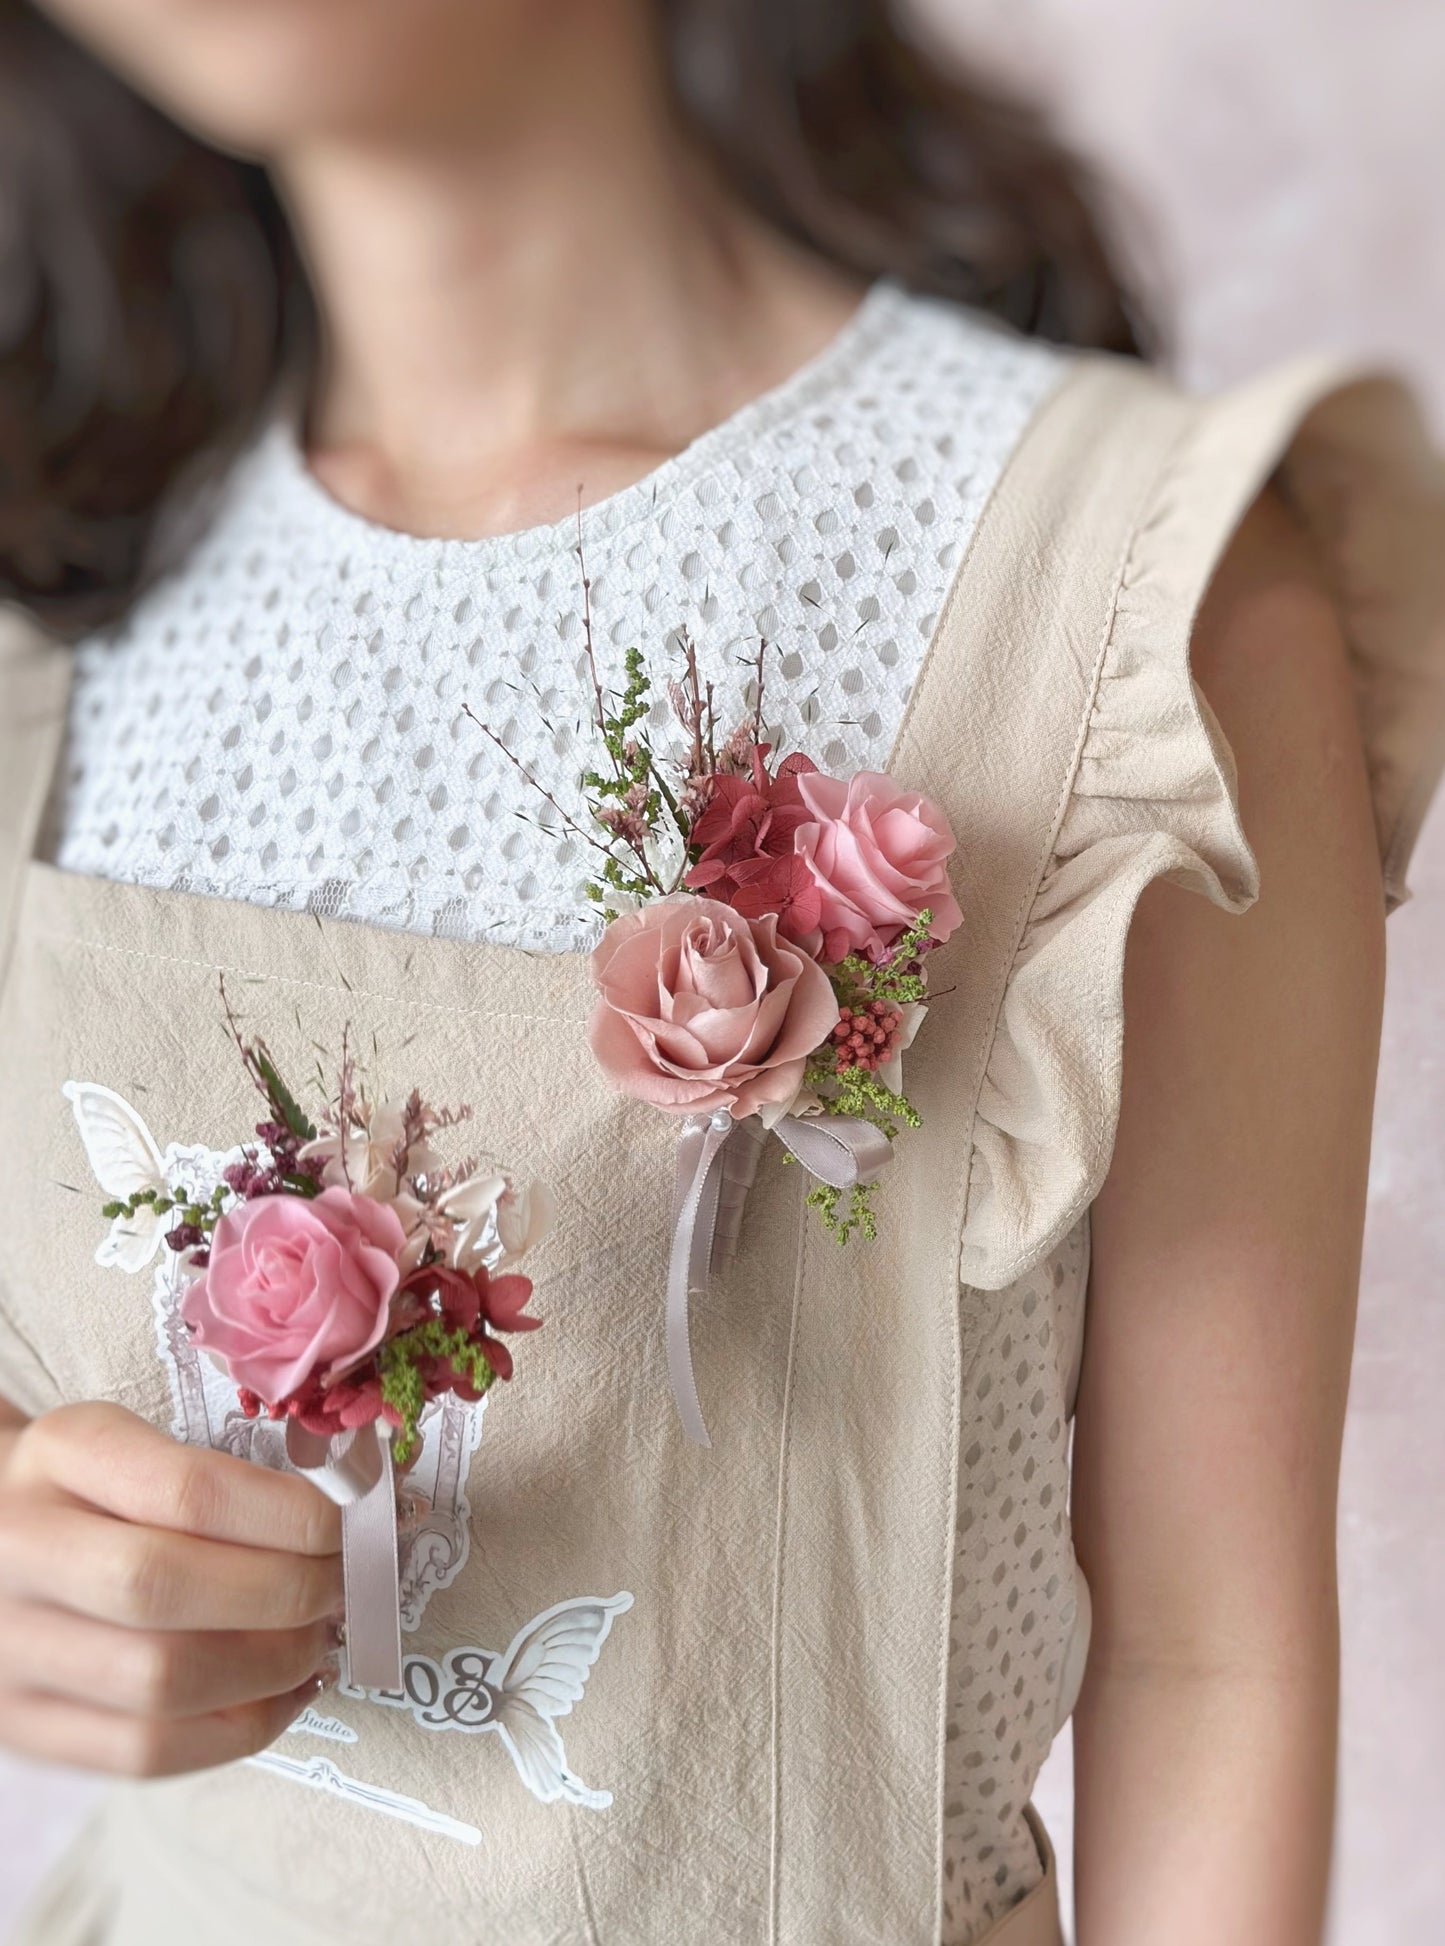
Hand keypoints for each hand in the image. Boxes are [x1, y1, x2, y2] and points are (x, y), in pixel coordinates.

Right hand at [0, 1400, 343, 1776]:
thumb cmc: (94, 1482)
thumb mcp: (136, 1439)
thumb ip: (223, 1469)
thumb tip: (359, 1502)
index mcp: (58, 1454)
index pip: (186, 1491)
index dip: (289, 1516)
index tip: (351, 1524)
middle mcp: (20, 1551)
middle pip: (166, 1588)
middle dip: (287, 1592)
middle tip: (347, 1584)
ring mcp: (11, 1650)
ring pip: (159, 1682)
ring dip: (273, 1664)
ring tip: (323, 1636)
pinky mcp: (23, 1725)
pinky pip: (144, 1752)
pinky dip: (241, 1728)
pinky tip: (290, 1691)